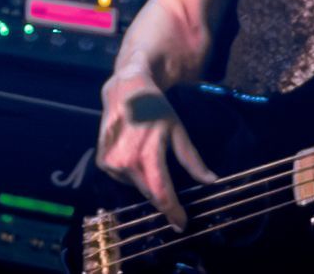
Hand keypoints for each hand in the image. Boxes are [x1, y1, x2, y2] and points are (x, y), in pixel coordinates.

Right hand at [97, 70, 216, 226]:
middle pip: (149, 193)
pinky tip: (135, 156)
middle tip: (173, 205)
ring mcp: (111, 163)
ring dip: (146, 183)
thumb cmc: (155, 108)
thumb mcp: (177, 130)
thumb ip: (192, 159)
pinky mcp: (102, 162)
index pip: (161, 194)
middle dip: (163, 200)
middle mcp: (126, 162)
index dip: (173, 212)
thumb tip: (211, 181)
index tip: (181, 224)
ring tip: (150, 160)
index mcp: (148, 154)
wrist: (126, 89)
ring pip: (136, 187)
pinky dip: (132, 174)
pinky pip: (122, 179)